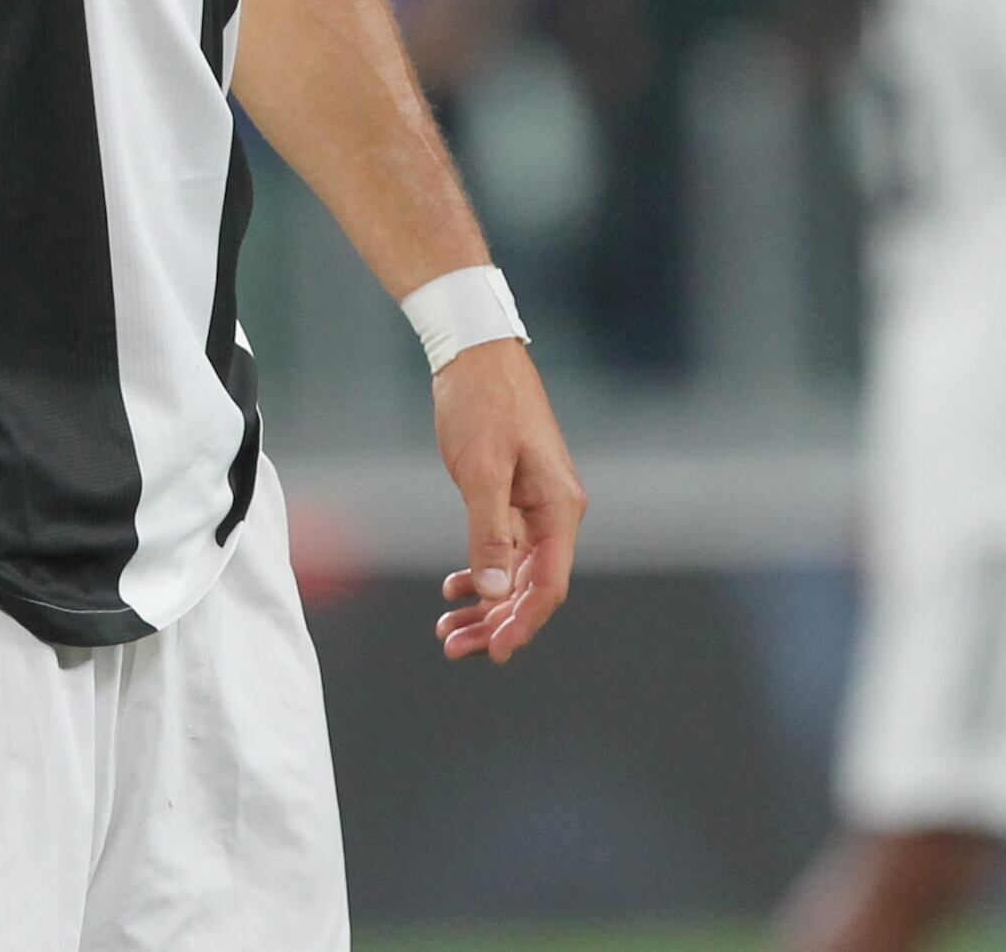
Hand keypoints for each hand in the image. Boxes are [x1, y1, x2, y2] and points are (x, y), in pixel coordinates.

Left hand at [428, 339, 583, 665]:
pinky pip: (502, 549)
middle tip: (452, 648)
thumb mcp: (481, 470)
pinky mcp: (512, 497)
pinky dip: (479, 572)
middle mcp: (555, 513)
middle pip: (531, 587)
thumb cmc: (481, 404)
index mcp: (559, 509)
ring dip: (484, 605)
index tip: (494, 651)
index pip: (548, 585)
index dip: (522, 622)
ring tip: (446, 631)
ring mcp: (534, 506)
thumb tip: (493, 591)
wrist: (474, 353)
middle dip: (495, 623)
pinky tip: (454, 590)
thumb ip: (488, 532)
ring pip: (514, 573)